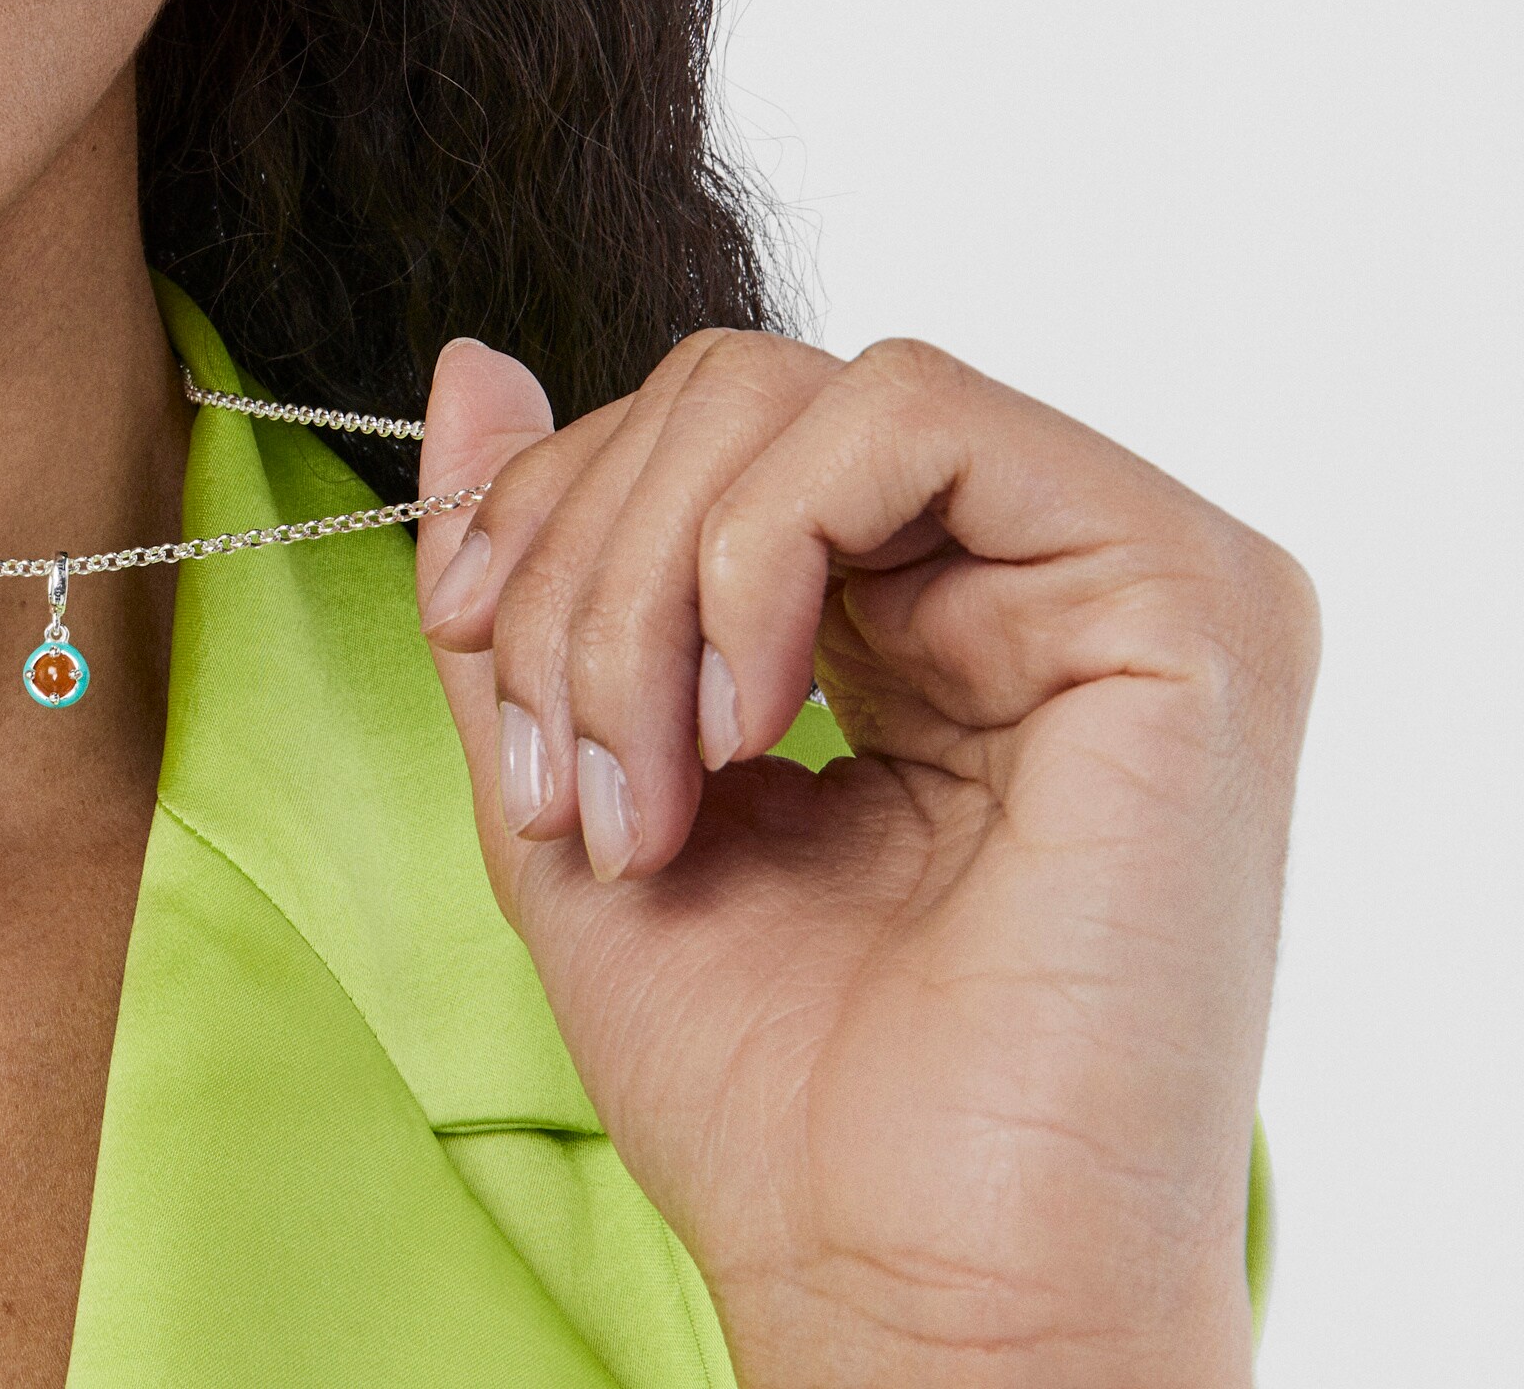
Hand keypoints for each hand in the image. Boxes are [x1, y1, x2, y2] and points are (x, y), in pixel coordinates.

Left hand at [414, 330, 1315, 1388]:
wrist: (915, 1287)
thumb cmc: (771, 1084)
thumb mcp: (572, 774)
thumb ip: (524, 567)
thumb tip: (469, 363)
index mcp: (915, 608)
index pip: (700, 428)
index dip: (545, 508)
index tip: (470, 646)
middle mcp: (1026, 569)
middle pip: (730, 392)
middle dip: (580, 565)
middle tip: (565, 778)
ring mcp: (1112, 570)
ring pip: (796, 390)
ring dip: (646, 581)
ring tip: (650, 788)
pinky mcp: (1181, 592)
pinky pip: (910, 415)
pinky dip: (761, 540)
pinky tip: (751, 721)